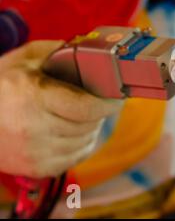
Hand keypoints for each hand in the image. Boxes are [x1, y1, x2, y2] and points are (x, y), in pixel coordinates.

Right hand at [0, 41, 121, 177]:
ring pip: (86, 142)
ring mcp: (34, 152)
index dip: (108, 103)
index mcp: (33, 96)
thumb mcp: (27, 58)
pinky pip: (76, 157)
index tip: (117, 97)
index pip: (87, 108)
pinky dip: (82, 144)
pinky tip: (73, 131)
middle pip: (89, 125)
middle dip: (99, 112)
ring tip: (84, 115)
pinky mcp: (36, 168)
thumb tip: (94, 54)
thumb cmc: (3, 83)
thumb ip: (59, 52)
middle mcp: (33, 128)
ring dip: (92, 128)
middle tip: (97, 101)